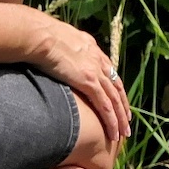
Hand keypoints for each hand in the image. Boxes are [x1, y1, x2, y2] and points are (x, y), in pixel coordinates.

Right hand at [31, 15, 130, 142]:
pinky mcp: (89, 82)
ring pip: (114, 100)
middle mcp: (98, 60)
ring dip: (120, 118)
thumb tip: (56, 52)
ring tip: (124, 133)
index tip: (117, 100)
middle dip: (122, 106)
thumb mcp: (58, 39)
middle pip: (116, 87)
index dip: (114, 87)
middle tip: (127, 121)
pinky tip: (113, 133)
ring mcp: (95, 71)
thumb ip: (63, 48)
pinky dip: (111, 121)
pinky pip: (105, 106)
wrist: (41, 35)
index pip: (108, 71)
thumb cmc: (40, 36)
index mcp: (91, 49)